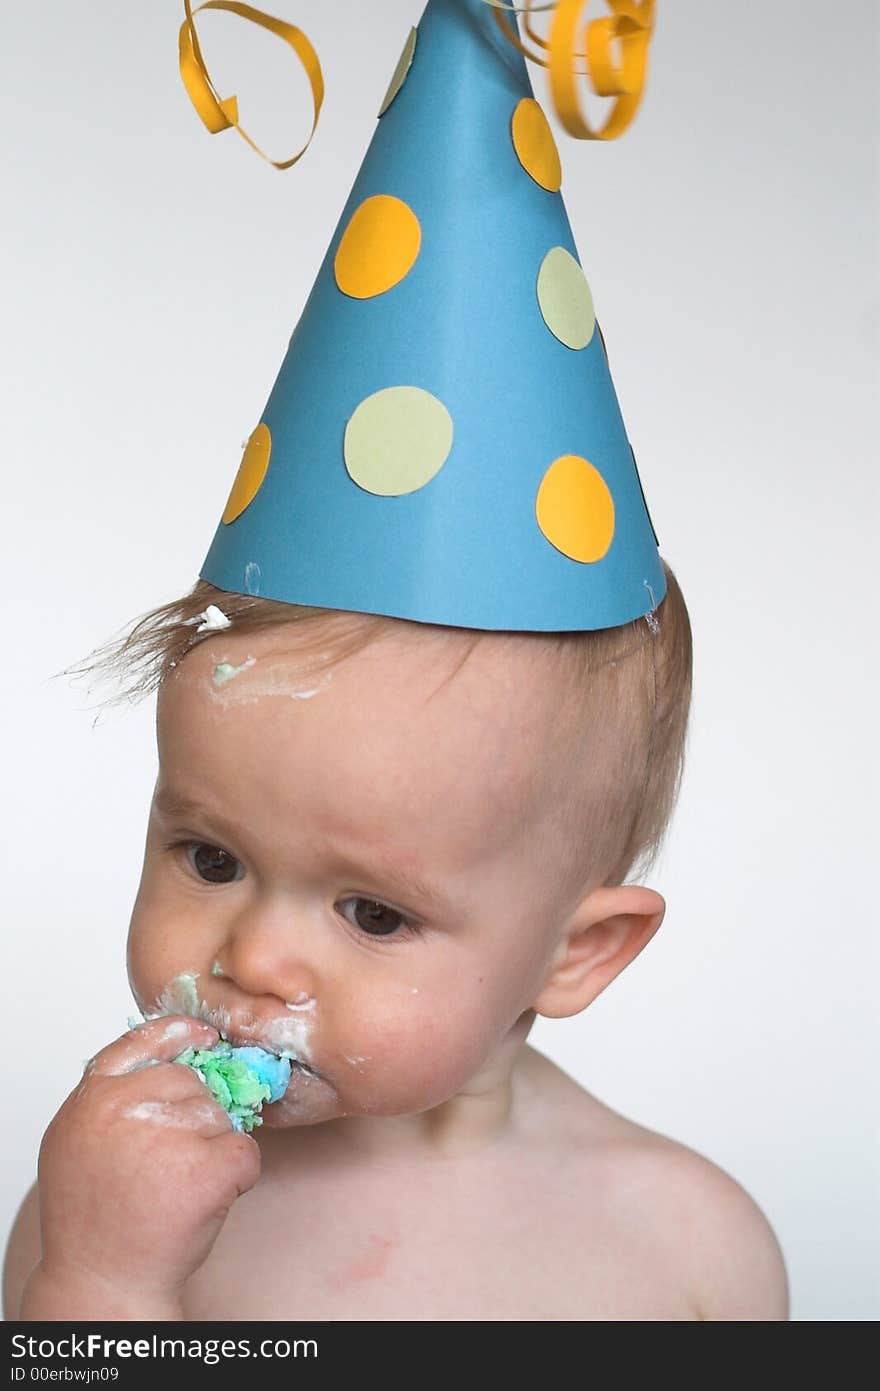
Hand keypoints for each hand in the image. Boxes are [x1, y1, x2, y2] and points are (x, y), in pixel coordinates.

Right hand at [30, 1016, 260, 1313]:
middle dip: (196, 1117)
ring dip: (214, 1148)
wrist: (104, 1284)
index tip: (205, 1036)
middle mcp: (124, 1109)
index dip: (179, 1034)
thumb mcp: (82, 1143)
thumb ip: (116, 1099)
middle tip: (170, 1166)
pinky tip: (209, 1200)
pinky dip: (239, 1175)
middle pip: (191, 1082)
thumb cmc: (97, 1219)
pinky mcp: (205, 1169)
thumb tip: (178, 1059)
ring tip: (178, 1188)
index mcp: (91, 1100)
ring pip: (221, 1116)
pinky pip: (246, 1151)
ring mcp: (166, 1137)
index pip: (141, 1041)